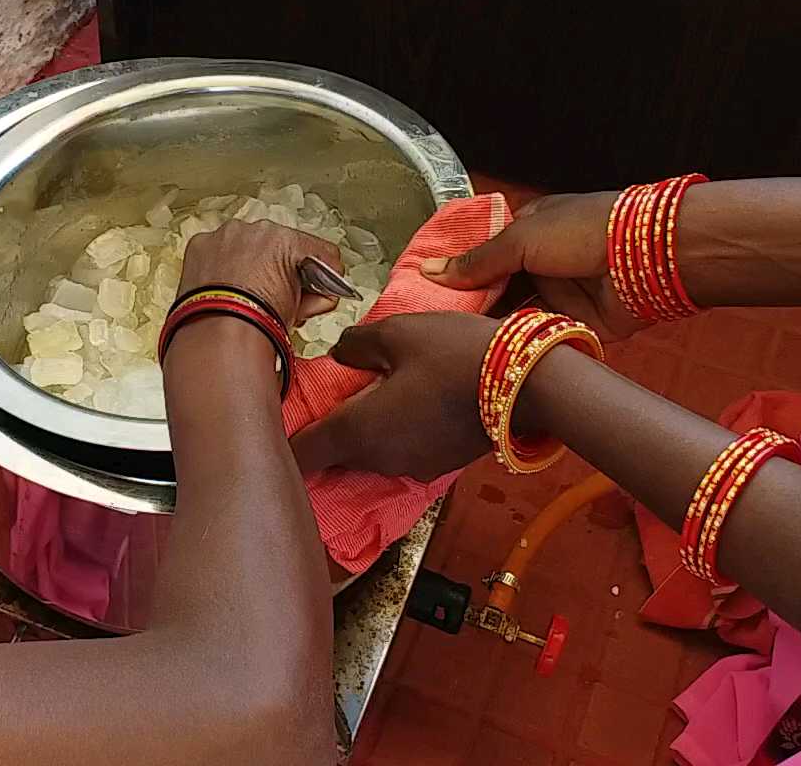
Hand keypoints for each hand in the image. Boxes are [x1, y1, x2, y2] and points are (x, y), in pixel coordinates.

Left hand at [177, 220, 343, 327]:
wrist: (219, 337)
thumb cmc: (257, 324)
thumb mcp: (300, 310)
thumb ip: (316, 295)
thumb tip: (319, 296)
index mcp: (285, 240)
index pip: (317, 251)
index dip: (321, 272)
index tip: (316, 285)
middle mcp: (254, 230)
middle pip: (279, 247)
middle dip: (281, 268)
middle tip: (278, 295)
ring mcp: (225, 236)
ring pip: (246, 245)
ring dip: (250, 264)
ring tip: (247, 294)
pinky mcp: (200, 245)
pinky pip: (217, 251)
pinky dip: (221, 266)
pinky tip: (224, 288)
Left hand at [290, 313, 498, 480]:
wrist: (527, 384)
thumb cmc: (454, 354)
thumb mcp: (398, 332)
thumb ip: (358, 344)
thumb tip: (341, 354)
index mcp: (359, 431)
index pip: (302, 453)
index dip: (282, 442)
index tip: (273, 427)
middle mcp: (380, 460)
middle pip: (336, 455)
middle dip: (326, 433)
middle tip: (325, 398)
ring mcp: (412, 467)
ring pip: (370, 454)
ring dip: (364, 432)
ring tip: (370, 396)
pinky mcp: (440, 465)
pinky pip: (401, 452)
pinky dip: (395, 434)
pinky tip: (407, 405)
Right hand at [420, 192, 649, 340]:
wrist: (648, 258)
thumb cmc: (586, 230)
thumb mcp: (521, 238)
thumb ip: (477, 260)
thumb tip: (429, 271)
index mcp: (527, 231)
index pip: (482, 255)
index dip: (455, 274)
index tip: (423, 295)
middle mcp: (540, 263)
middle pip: (495, 289)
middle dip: (469, 306)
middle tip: (432, 327)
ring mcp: (557, 295)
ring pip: (513, 316)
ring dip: (490, 327)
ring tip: (451, 345)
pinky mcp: (572, 325)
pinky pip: (537, 337)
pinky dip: (517, 344)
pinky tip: (486, 356)